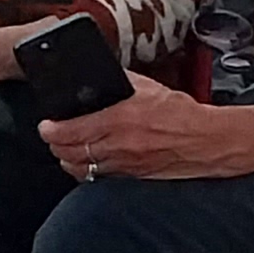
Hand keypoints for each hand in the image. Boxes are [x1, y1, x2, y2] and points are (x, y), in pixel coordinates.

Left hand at [37, 78, 253, 180]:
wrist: (207, 140)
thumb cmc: (180, 112)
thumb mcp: (148, 88)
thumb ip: (121, 82)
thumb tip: (101, 75)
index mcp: (119, 119)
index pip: (71, 131)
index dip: (51, 130)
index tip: (46, 125)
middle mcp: (118, 145)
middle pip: (69, 153)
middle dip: (55, 145)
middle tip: (52, 136)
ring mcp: (124, 164)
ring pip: (80, 169)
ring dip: (67, 160)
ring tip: (65, 149)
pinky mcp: (132, 175)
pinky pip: (98, 177)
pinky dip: (86, 171)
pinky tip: (86, 162)